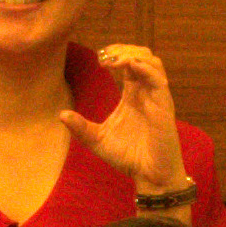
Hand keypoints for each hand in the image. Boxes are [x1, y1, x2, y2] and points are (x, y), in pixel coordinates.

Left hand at [76, 46, 192, 210]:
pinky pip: (159, 80)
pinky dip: (145, 68)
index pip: (129, 62)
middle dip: (123, 50)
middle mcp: (146, 92)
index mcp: (133, 94)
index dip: (115, 54)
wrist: (150, 176)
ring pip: (153, 62)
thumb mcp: (98, 140)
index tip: (98, 59)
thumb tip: (61, 115)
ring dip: (134, 55)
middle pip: (142, 55)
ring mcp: (157, 98)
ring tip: (114, 60)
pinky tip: (129, 66)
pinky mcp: (164, 107)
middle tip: (104, 56)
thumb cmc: (129, 157)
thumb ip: (81, 127)